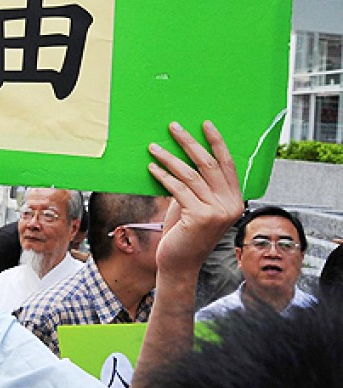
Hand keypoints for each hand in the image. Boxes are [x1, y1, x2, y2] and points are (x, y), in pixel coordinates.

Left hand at [147, 121, 243, 275]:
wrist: (179, 263)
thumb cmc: (184, 232)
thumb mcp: (194, 205)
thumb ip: (196, 185)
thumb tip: (182, 155)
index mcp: (235, 200)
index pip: (228, 164)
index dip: (217, 142)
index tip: (205, 124)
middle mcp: (230, 205)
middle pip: (209, 164)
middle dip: (189, 142)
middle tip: (173, 127)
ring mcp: (217, 212)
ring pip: (190, 175)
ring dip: (169, 158)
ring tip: (153, 147)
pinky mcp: (199, 217)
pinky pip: (178, 189)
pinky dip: (163, 176)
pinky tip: (151, 168)